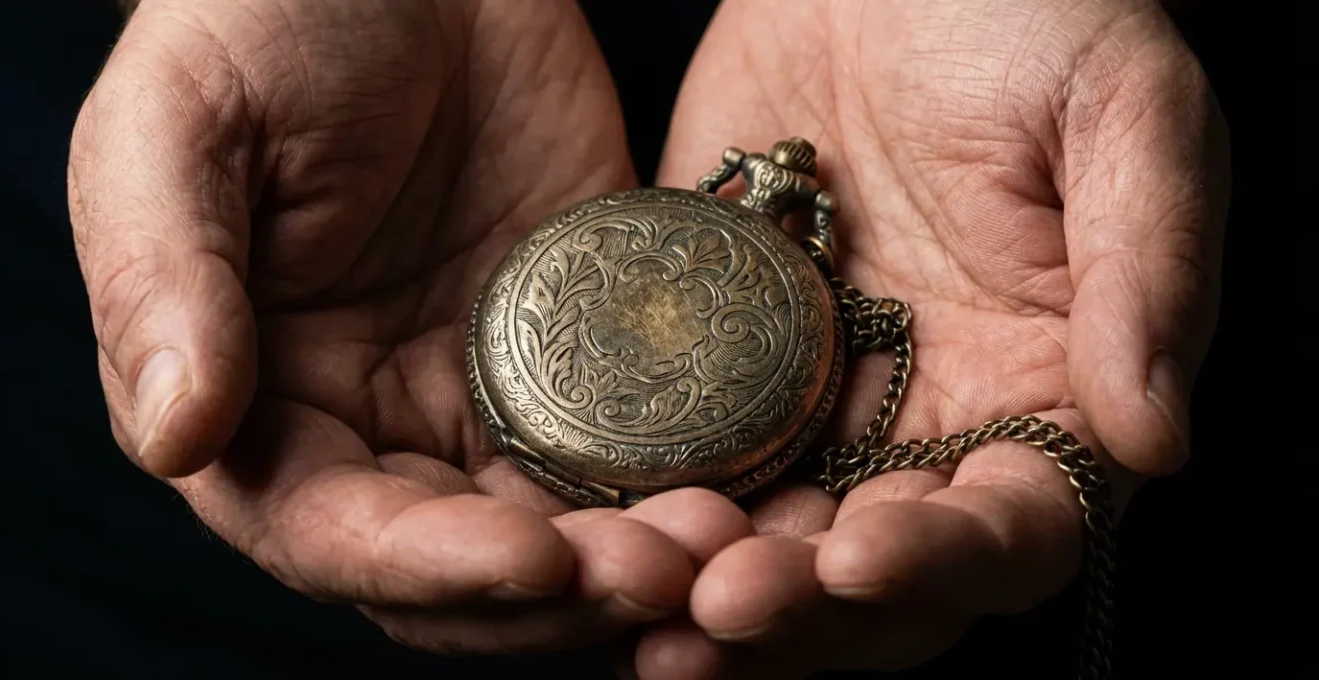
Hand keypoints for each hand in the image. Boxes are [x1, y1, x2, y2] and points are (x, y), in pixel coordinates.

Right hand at [69, 0, 753, 653]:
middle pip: (462, 565)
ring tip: (726, 540)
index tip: (531, 559)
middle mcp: (374, 425)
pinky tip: (750, 481)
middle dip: (561, 589)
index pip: (330, 537)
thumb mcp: (184, 126)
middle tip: (668, 569)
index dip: (425, 568)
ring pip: (561, 527)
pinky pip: (636, 441)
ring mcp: (486, 395)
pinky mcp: (583, 352)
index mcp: (262, 402)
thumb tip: (177, 437)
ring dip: (638, 555)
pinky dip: (687, 477)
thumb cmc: (266, 18)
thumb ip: (164, 280)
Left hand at [629, 0, 1227, 676]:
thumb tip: (1152, 438)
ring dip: (713, 593)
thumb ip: (1148, 274)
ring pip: (771, 539)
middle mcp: (927, 418)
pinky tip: (594, 537)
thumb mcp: (1122, 113)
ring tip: (649, 614)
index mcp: (1041, 385)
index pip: (1011, 524)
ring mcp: (816, 399)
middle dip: (806, 606)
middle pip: (876, 572)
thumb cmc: (1024, 12)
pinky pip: (680, 456)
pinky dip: (643, 509)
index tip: (864, 556)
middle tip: (726, 608)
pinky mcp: (716, 362)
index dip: (946, 561)